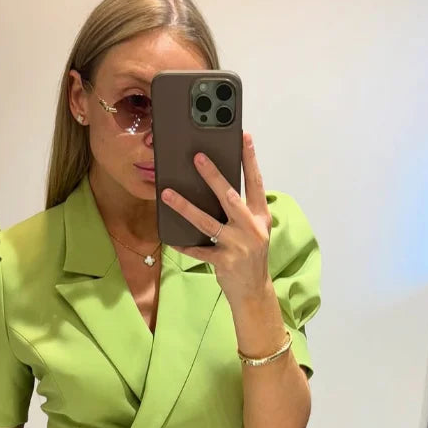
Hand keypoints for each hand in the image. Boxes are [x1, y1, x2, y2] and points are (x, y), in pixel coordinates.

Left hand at [161, 132, 272, 306]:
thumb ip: (240, 210)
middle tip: (197, 158)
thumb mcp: (253, 230)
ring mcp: (238, 246)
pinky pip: (198, 250)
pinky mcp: (224, 262)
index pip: (256, 183)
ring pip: (207, 222)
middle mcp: (251, 229)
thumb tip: (215, 186)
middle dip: (213, 177)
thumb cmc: (249, 255)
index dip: (250, 160)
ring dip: (185, 206)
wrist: (253, 291)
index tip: (244, 137)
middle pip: (230, 198)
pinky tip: (171, 238)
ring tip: (166, 193)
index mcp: (261, 217)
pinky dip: (184, 244)